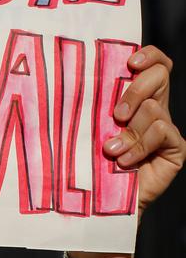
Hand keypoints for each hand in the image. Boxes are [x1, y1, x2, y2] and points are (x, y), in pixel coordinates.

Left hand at [104, 45, 184, 213]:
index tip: (131, 62)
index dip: (149, 56)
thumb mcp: (89, 128)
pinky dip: (140, 146)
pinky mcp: (175, 148)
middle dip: (135, 91)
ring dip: (129, 131)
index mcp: (135, 99)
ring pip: (154, 107)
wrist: (101, 202)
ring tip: (112, 151)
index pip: (154, 64)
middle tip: (115, 116)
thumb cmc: (88, 163)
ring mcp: (166, 129)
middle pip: (159, 75)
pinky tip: (125, 162)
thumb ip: (94, 106)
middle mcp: (154, 110)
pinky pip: (162, 130)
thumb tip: (82, 80)